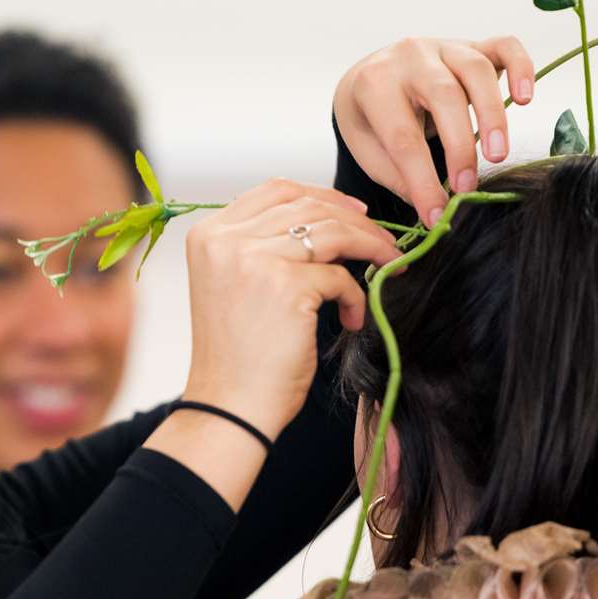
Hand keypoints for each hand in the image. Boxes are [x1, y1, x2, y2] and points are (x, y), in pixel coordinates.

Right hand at [180, 179, 401, 441]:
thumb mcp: (236, 286)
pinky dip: (354, 296)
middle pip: (308, 206)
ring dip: (370, 248)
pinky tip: (351, 318)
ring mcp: (254, 259)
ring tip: (388, 267)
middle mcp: (226, 240)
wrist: (229, 408)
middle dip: (355, 221)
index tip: (354, 212)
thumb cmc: (238, 357)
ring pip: (332, 232)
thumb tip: (328, 221)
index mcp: (209, 235)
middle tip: (384, 243)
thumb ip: (264, 248)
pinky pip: (340, 277)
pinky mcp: (286, 286)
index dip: (322, 195)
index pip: (275, 190)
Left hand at [334, 36, 536, 226]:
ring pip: (476, 69)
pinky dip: (521, 67)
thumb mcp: (369, 149)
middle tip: (467, 187)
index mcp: (374, 83)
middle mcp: (409, 56)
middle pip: (444, 94)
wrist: (370, 76)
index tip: (437, 215)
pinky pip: (504, 46)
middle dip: (459, 145)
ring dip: (492, 115)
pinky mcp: (473, 44)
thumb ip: (400, 177)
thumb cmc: (372, 118)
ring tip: (497, 155)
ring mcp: (443, 46)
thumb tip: (437, 209)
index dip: (422, 180)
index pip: (402, 136)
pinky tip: (525, 99)